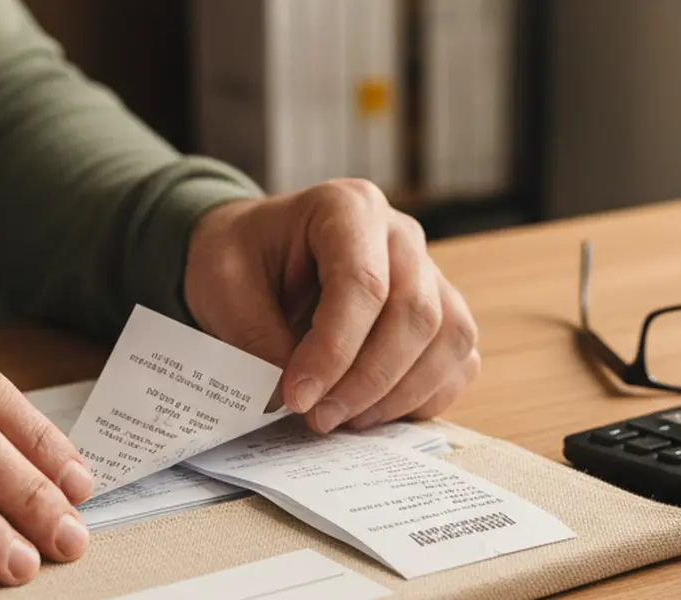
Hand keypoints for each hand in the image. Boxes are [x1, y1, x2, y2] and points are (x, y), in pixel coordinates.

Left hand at [185, 179, 480, 432]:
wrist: (261, 254)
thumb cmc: (244, 258)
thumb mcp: (222, 282)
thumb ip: (255, 334)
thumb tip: (295, 396)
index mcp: (348, 208)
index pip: (363, 283)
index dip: (334, 350)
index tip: (298, 397)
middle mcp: (401, 235)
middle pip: (416, 314)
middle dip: (368, 380)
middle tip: (319, 418)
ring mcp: (430, 273)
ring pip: (448, 338)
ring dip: (399, 394)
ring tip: (343, 419)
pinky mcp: (442, 312)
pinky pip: (459, 360)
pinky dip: (424, 397)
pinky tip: (374, 413)